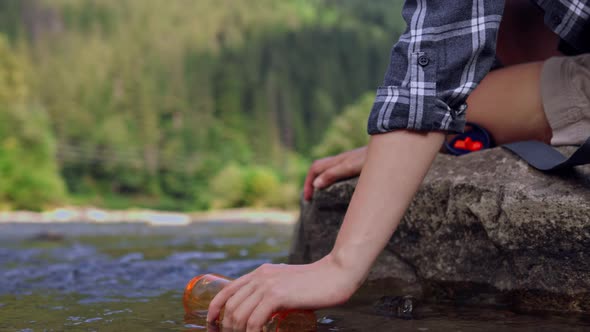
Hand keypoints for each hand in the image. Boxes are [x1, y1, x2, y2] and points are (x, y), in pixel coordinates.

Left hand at [206, 255, 358, 331]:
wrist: (335, 274)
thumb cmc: (316, 284)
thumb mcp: (288, 283)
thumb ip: (275, 291)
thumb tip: (266, 309)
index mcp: (260, 273)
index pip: (227, 290)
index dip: (214, 308)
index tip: (212, 322)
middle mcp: (260, 276)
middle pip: (231, 305)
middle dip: (227, 326)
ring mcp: (268, 285)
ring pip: (240, 313)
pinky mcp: (278, 295)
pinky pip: (255, 320)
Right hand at [303, 147, 366, 200]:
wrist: (390, 149)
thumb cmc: (369, 158)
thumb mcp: (350, 168)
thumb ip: (333, 174)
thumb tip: (315, 184)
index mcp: (336, 161)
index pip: (314, 169)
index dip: (308, 183)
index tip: (308, 199)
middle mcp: (340, 160)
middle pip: (319, 168)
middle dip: (311, 182)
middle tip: (311, 198)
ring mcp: (348, 161)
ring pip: (328, 169)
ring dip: (321, 180)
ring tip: (321, 194)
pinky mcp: (357, 164)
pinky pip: (339, 171)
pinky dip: (333, 179)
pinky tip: (341, 187)